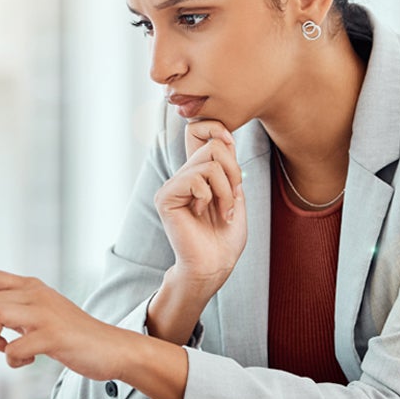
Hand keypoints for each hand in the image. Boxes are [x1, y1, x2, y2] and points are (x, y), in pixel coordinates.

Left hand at [0, 268, 125, 380]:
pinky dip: (13, 359)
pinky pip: (15, 347)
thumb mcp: (40, 317)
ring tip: (7, 351)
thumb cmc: (73, 336)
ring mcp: (45, 313)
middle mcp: (36, 294)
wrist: (111, 349)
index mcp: (31, 287)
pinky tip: (28, 360)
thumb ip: (13, 313)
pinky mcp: (52, 336)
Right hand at [154, 119, 246, 298]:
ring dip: (225, 189)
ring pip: (207, 163)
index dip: (219, 133)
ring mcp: (172, 186)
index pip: (201, 134)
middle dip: (233, 171)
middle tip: (234, 196)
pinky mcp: (165, 197)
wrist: (214, 265)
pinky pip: (195, 178)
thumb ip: (228, 168)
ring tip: (223, 210)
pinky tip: (202, 212)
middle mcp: (182, 176)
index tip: (234, 153)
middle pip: (212, 146)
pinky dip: (209, 196)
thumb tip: (224, 139)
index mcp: (197, 174)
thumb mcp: (234, 195)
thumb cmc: (225, 237)